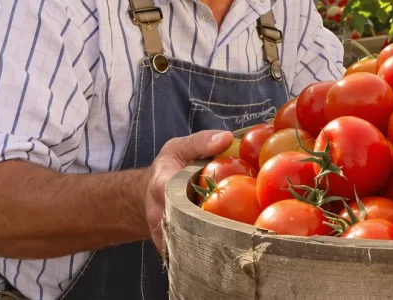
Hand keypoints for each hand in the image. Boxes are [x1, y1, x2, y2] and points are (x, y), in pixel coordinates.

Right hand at [144, 130, 233, 252]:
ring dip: (215, 242)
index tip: (232, 201)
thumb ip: (201, 142)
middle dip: (217, 227)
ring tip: (241, 239)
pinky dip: (209, 251)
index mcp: (162, 186)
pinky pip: (190, 254)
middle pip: (189, 226)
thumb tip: (226, 138)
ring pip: (190, 244)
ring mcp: (163, 235)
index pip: (182, 195)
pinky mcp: (169, 249)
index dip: (207, 201)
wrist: (147, 194)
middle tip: (245, 226)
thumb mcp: (179, 147)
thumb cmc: (167, 167)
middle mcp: (160, 214)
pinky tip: (231, 248)